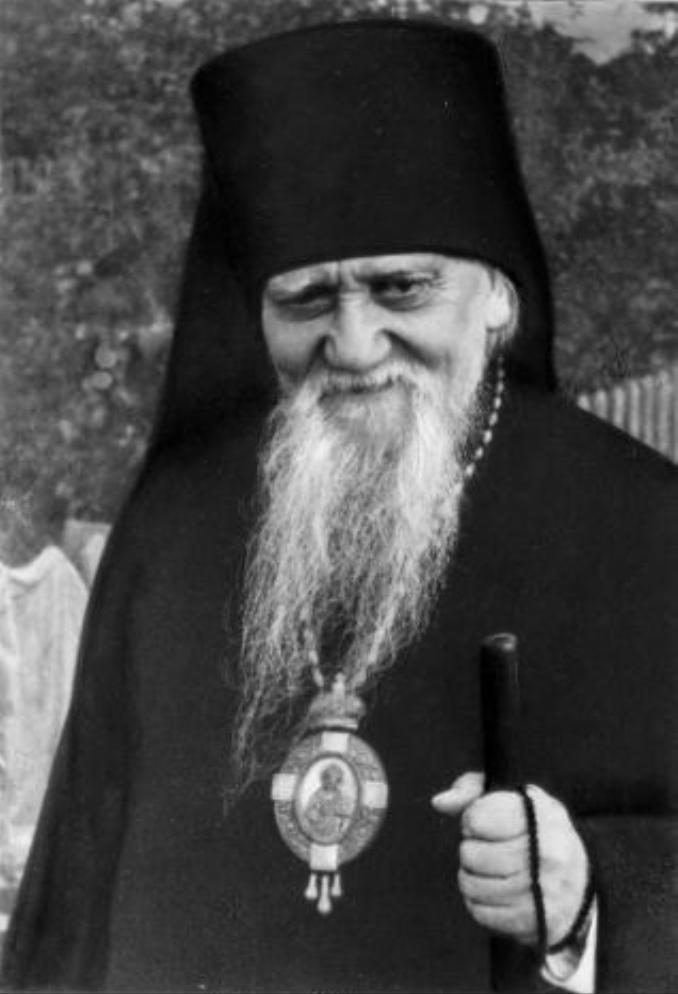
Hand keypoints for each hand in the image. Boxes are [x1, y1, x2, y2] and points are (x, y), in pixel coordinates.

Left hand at [431, 771, 588, 948]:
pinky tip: (493, 890)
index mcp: (542, 816)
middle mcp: (548, 854)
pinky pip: (480, 912)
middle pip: (471, 854)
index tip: (484, 823)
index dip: (472, 819)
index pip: (477, 818)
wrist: (581, 880)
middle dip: (471, 849)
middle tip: (486, 849)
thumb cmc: (536, 830)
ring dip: (471, 876)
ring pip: (471, 885)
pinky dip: (478, 901)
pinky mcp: (535, 922)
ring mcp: (543, 892)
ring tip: (487, 870)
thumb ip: (473, 790)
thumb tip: (439, 803)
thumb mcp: (514, 797)